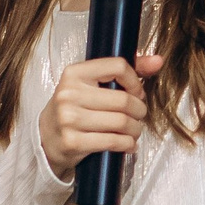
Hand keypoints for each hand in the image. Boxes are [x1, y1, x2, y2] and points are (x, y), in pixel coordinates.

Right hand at [39, 50, 162, 180]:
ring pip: (122, 122)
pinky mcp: (73, 142)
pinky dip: (127, 144)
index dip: (135, 81)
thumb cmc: (74, 108)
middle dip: (139, 110)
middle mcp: (69, 94)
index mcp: (74, 73)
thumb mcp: (92, 85)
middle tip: (138, 115)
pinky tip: (127, 143)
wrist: (47, 138)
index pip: (118, 66)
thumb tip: (158, 60)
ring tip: (133, 130)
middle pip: (124, 99)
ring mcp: (69, 119)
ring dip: (135, 129)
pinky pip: (113, 141)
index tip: (137, 92)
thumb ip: (126, 71)